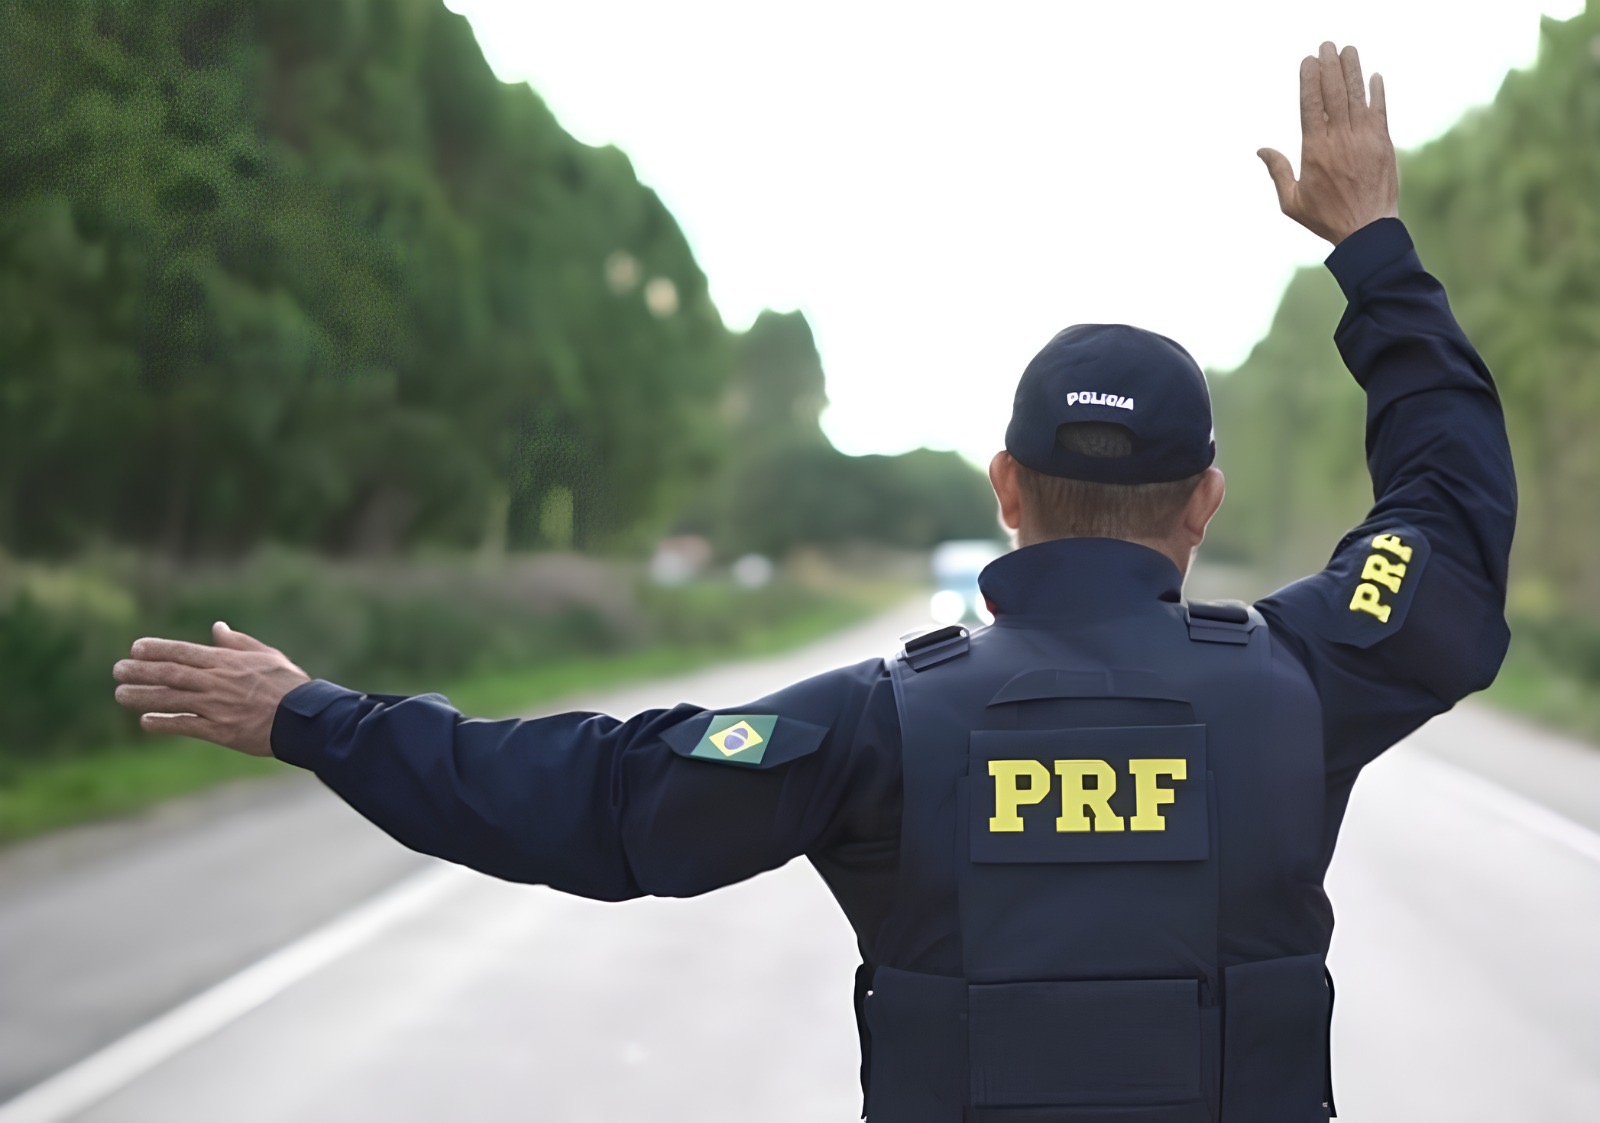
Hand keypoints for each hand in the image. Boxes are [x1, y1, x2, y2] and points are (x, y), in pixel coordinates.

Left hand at [112, 622, 310, 755]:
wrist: (306, 718)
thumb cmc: (290, 685)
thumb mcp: (267, 656)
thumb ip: (238, 643)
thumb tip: (217, 628)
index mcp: (227, 662)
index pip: (184, 652)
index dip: (157, 649)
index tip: (135, 648)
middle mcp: (217, 682)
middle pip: (170, 674)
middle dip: (141, 671)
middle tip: (117, 670)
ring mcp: (217, 707)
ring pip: (171, 698)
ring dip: (142, 695)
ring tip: (120, 694)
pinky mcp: (220, 731)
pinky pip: (185, 725)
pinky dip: (164, 722)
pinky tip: (146, 720)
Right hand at [1258, 42, 1398, 245]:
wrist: (1366, 230)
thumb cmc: (1325, 218)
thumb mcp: (1292, 202)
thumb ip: (1277, 172)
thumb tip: (1261, 150)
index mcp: (1314, 150)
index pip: (1311, 105)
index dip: (1309, 80)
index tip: (1307, 61)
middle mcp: (1339, 139)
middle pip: (1334, 94)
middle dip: (1329, 66)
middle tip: (1326, 45)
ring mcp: (1364, 139)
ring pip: (1357, 97)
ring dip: (1352, 71)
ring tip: (1348, 50)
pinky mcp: (1384, 144)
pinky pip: (1380, 111)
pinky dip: (1377, 92)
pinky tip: (1374, 76)